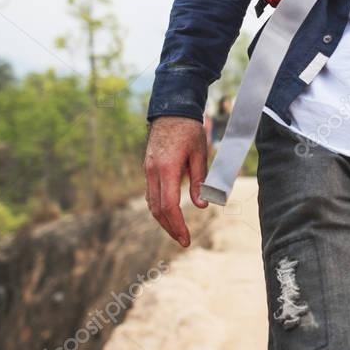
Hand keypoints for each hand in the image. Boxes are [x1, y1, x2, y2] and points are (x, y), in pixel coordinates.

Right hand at [144, 116, 208, 246]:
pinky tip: (170, 214)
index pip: (169, 206)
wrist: (171, 109)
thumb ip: (199, 180)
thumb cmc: (189, 130)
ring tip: (177, 231)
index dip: (178, 225)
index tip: (186, 238)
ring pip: (151, 203)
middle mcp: (152, 172)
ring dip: (163, 220)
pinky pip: (151, 193)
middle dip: (170, 227)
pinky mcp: (148, 168)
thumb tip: (201, 206)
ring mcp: (147, 170)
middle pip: (157, 209)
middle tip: (184, 240)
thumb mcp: (200, 154)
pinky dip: (159, 207)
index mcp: (166, 168)